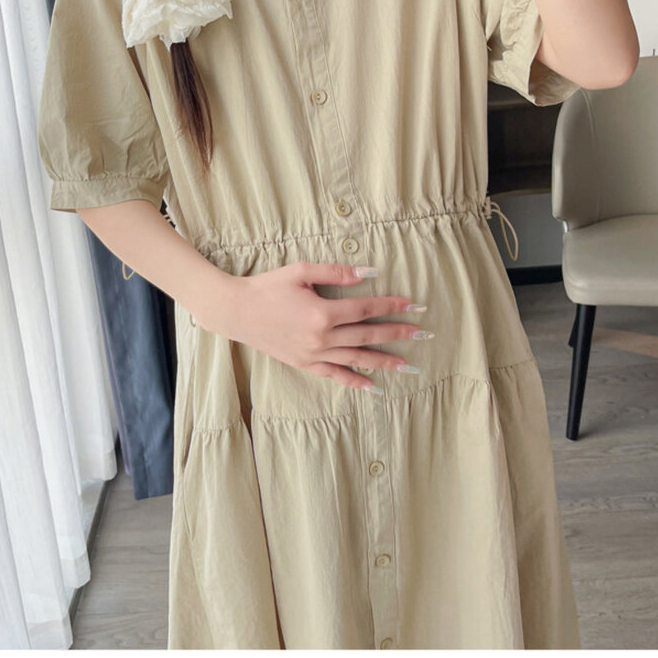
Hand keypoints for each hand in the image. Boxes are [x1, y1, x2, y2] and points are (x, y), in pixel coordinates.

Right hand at [212, 262, 429, 390]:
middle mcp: (321, 337)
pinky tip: (371, 386)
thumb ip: (336, 271)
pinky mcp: (304, 364)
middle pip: (367, 336)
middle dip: (396, 333)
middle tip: (421, 333)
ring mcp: (313, 354)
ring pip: (355, 359)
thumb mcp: (301, 271)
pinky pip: (334, 375)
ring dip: (383, 361)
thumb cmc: (268, 287)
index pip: (365, 309)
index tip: (412, 305)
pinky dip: (354, 381)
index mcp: (322, 312)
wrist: (237, 311)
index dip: (391, 306)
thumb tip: (368, 273)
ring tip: (406, 364)